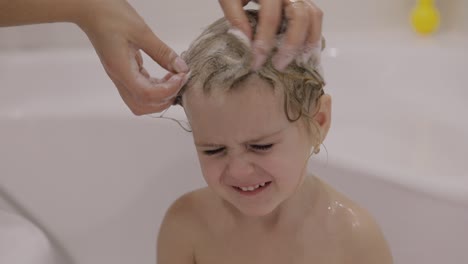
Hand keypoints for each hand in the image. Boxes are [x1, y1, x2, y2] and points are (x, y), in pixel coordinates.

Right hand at [74, 0, 188, 114]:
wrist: (90, 9)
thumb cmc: (110, 15)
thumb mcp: (141, 31)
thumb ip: (162, 52)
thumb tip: (181, 68)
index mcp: (121, 69)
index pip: (147, 94)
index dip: (168, 90)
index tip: (181, 76)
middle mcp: (119, 78)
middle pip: (142, 106)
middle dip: (164, 99)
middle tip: (179, 80)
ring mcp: (120, 77)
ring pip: (140, 101)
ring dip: (160, 96)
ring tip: (174, 78)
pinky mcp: (123, 72)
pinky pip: (140, 89)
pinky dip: (156, 87)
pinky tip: (166, 75)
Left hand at [218, 0, 322, 70]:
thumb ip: (235, 17)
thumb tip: (246, 41)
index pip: (271, 17)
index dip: (264, 41)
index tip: (257, 62)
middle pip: (299, 16)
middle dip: (291, 44)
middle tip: (279, 65)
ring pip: (314, 15)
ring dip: (308, 41)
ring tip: (297, 61)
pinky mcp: (304, 1)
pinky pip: (316, 16)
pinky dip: (313, 35)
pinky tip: (303, 52)